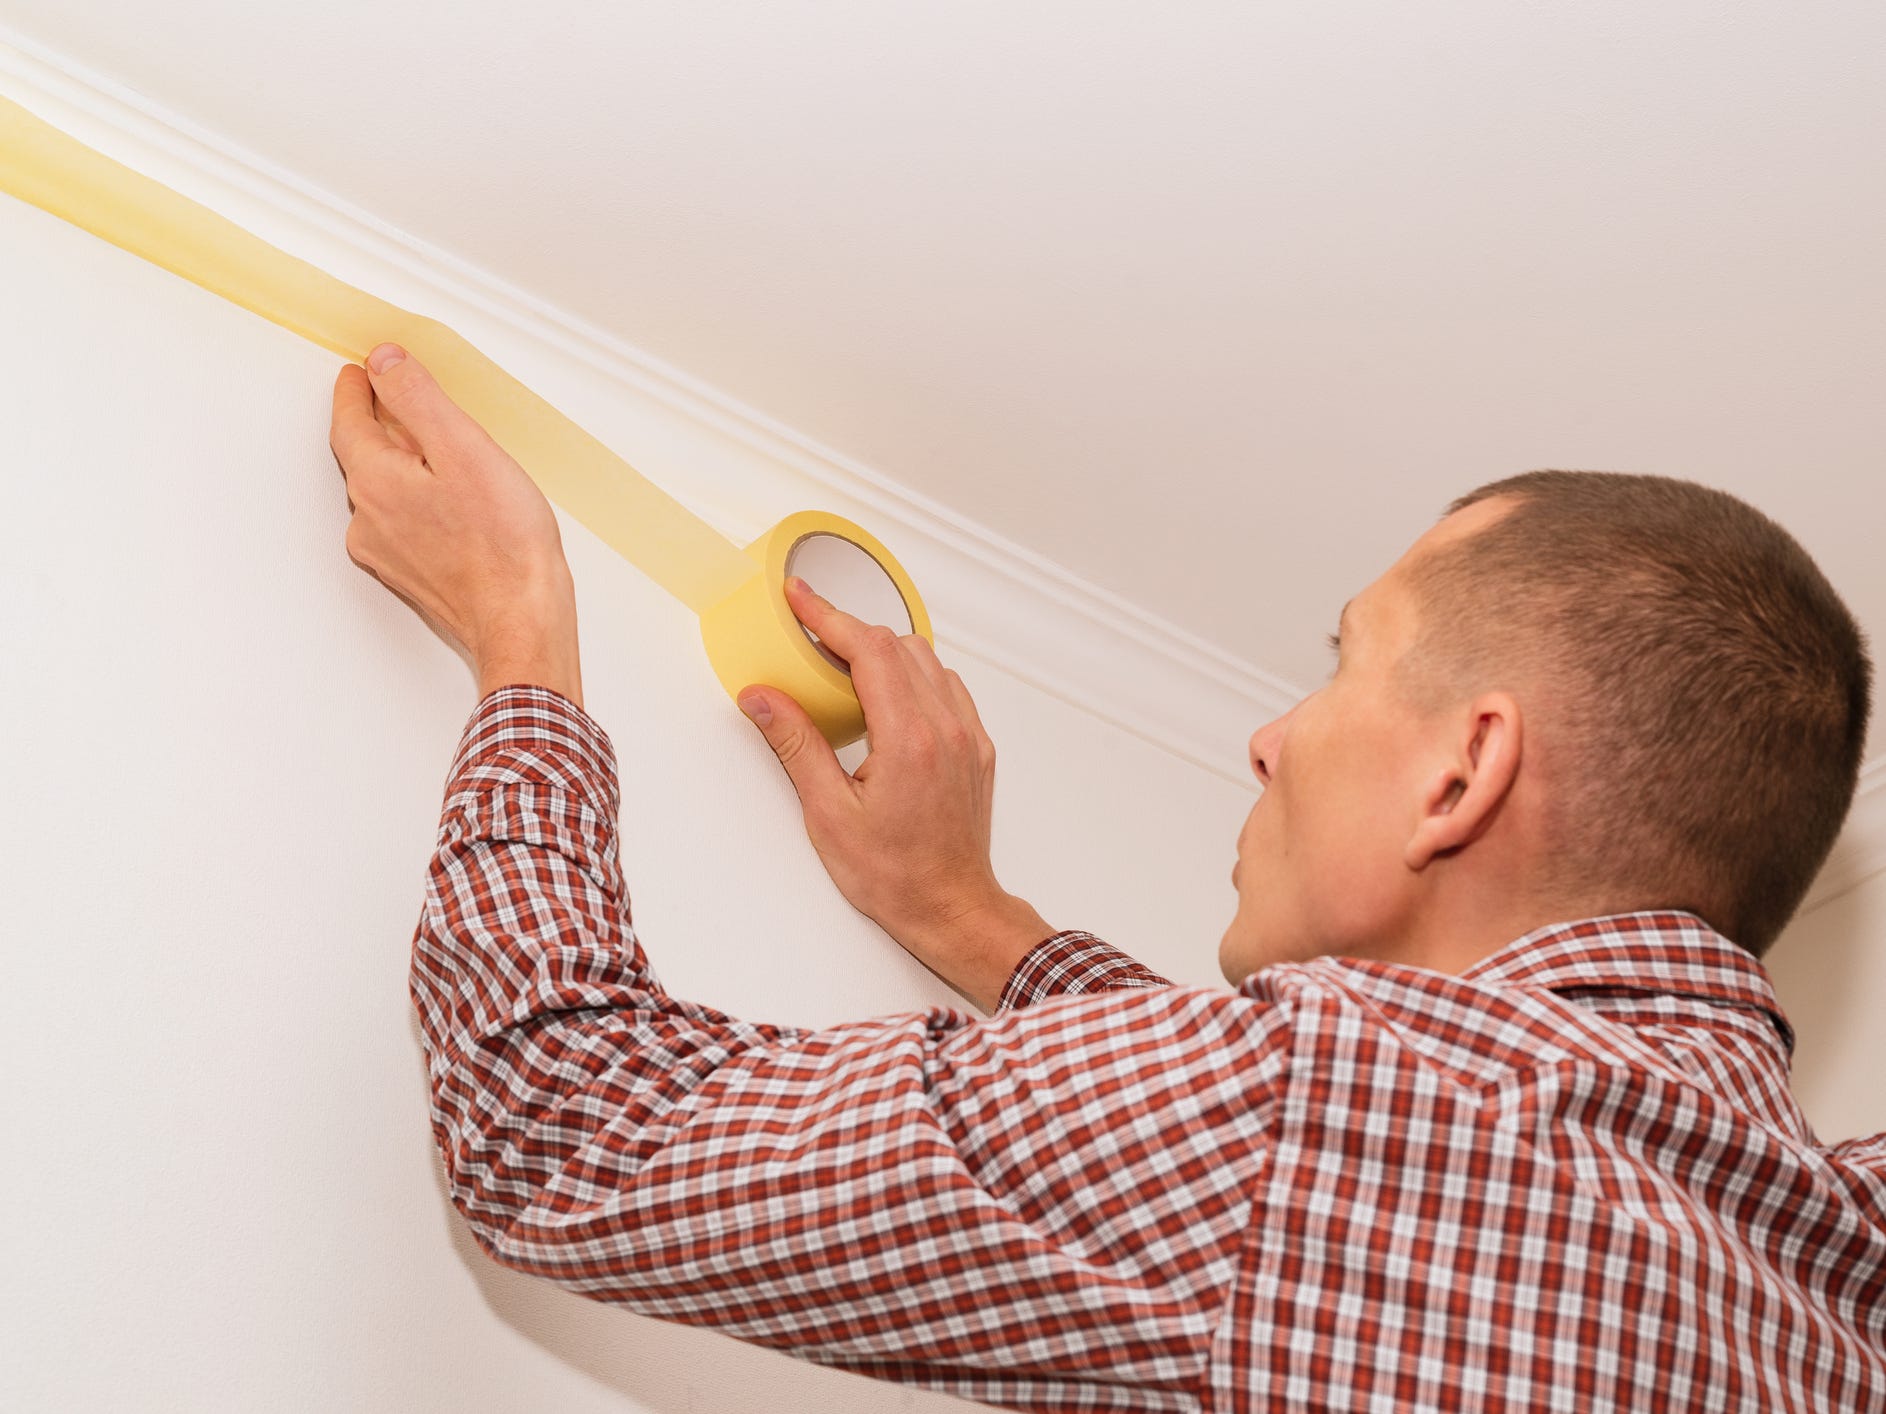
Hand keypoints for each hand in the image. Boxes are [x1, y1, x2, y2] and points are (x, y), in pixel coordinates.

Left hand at [329, 343, 582, 704]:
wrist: (520, 621)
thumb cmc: (503, 545)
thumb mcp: (464, 448)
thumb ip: (417, 399)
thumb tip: (383, 363)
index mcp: (376, 481)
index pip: (348, 421)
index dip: (355, 390)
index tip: (359, 371)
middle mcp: (369, 520)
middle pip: (363, 456)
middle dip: (380, 425)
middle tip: (397, 399)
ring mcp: (388, 553)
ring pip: (384, 493)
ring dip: (402, 467)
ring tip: (438, 453)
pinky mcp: (412, 576)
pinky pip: (403, 524)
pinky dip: (417, 502)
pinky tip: (452, 504)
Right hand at [738, 579, 1052, 1009]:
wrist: (952, 908)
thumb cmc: (895, 876)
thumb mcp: (829, 814)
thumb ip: (797, 745)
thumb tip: (763, 697)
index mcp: (908, 739)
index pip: (868, 649)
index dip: (828, 616)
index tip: (798, 597)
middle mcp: (946, 728)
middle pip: (898, 645)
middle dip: (849, 631)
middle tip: (808, 634)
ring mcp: (968, 735)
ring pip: (927, 661)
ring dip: (883, 652)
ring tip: (840, 665)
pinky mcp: (977, 747)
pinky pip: (947, 687)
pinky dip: (913, 676)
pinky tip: (885, 696)